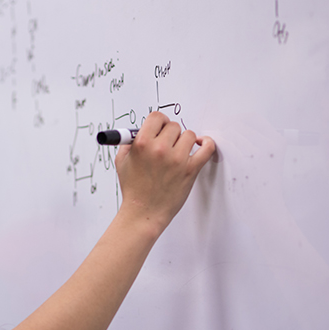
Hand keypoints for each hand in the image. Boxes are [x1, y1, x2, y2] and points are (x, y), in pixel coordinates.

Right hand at [114, 112, 214, 230]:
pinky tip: (201, 144)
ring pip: (189, 135)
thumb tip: (140, 130)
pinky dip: (207, 143)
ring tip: (178, 151)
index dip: (159, 122)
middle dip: (170, 134)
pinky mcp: (191, 170)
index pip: (157, 117)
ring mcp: (177, 159)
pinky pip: (207, 148)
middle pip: (174, 126)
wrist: (143, 212)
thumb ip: (130, 142)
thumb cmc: (133, 189)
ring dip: (184, 141)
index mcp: (142, 144)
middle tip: (167, 144)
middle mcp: (160, 149)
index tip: (160, 128)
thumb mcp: (121, 161)